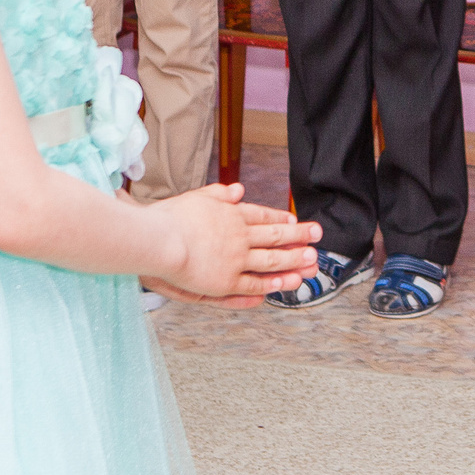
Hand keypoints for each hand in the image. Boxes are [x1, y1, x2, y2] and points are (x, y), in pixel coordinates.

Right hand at [149, 183, 321, 304]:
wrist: (157, 240)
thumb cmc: (169, 218)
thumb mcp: (196, 197)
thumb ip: (218, 194)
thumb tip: (238, 189)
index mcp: (231, 215)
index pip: (262, 215)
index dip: (281, 218)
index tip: (296, 220)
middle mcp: (239, 236)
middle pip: (275, 236)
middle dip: (299, 236)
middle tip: (317, 236)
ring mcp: (234, 260)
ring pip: (271, 262)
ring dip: (293, 261)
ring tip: (311, 262)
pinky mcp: (225, 281)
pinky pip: (254, 284)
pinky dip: (272, 284)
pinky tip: (286, 284)